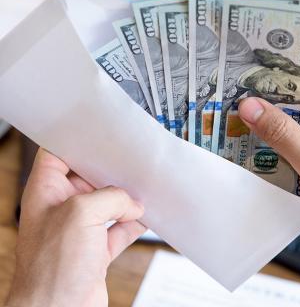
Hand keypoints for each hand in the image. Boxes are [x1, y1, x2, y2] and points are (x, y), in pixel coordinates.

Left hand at [6, 149, 145, 306]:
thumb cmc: (52, 268)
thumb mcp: (82, 214)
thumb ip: (112, 199)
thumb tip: (132, 203)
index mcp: (47, 192)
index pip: (57, 155)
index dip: (76, 143)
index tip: (99, 136)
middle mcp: (62, 208)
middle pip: (89, 179)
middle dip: (111, 173)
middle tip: (131, 163)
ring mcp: (80, 230)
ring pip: (107, 204)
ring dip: (126, 200)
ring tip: (144, 189)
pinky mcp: (96, 250)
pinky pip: (119, 229)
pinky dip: (133, 223)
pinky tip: (147, 216)